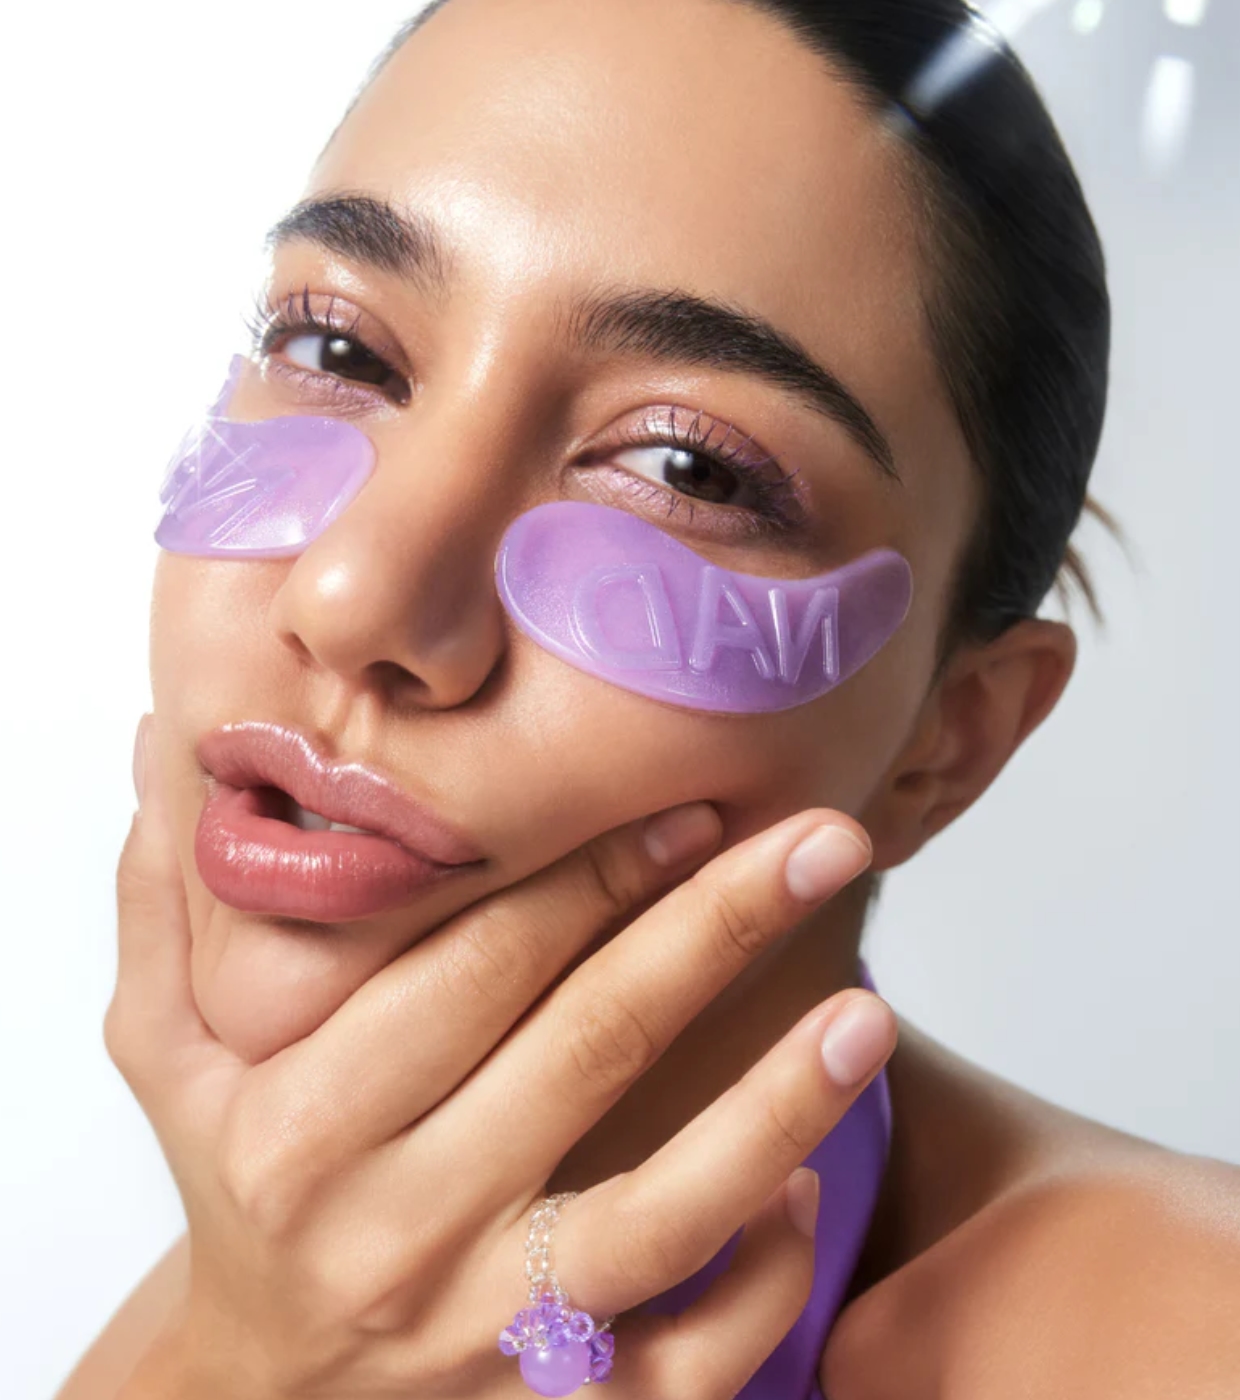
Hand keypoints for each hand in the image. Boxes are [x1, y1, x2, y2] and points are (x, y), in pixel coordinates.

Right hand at [108, 714, 896, 1398]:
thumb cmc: (230, 1192)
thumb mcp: (165, 1056)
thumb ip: (166, 903)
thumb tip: (166, 746)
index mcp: (307, 1122)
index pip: (472, 970)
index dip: (589, 877)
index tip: (689, 807)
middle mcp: (397, 1228)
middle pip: (586, 1052)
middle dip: (711, 932)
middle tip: (818, 841)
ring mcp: (482, 1338)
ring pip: (661, 1214)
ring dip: (775, 1106)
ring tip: (866, 1012)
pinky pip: (687, 1362)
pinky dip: (762, 1280)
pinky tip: (807, 1190)